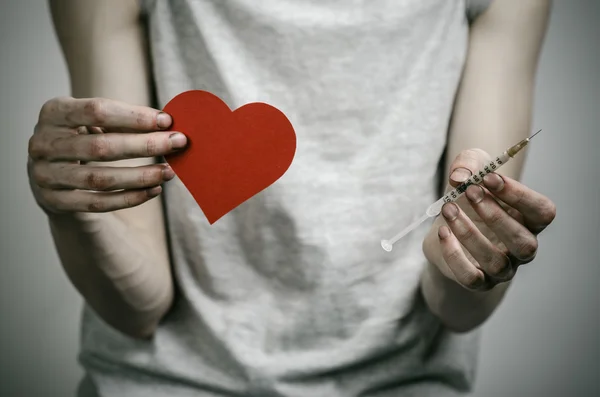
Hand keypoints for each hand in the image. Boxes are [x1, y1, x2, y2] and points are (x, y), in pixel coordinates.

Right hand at [28, 97, 186, 214]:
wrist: (50, 173)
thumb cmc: (82, 139)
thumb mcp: (92, 122)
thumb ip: (122, 121)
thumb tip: (166, 124)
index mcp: (53, 112)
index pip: (97, 110)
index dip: (134, 117)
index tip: (166, 121)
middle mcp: (42, 142)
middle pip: (101, 147)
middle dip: (145, 146)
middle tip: (177, 144)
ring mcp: (44, 174)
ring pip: (100, 178)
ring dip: (140, 176)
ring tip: (168, 172)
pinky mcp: (53, 201)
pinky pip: (97, 203)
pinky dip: (129, 198)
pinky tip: (154, 190)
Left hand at [422, 149, 555, 290]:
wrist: (446, 232)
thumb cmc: (467, 201)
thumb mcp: (469, 173)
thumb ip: (468, 163)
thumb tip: (460, 175)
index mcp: (529, 220)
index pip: (542, 212)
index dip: (519, 195)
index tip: (489, 177)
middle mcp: (521, 248)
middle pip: (524, 241)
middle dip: (495, 215)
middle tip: (469, 192)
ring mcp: (501, 269)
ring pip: (495, 261)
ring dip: (469, 233)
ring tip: (448, 209)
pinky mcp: (477, 281)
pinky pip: (470, 277)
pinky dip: (454, 254)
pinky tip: (442, 232)